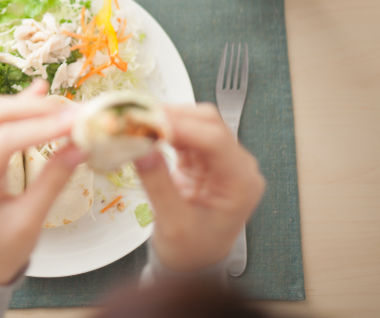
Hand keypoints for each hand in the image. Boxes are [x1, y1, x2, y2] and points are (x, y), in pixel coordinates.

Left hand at [0, 80, 83, 284]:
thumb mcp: (29, 221)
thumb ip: (53, 180)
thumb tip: (81, 146)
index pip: (6, 139)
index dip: (43, 126)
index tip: (76, 120)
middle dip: (38, 110)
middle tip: (75, 112)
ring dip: (31, 106)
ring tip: (65, 106)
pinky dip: (20, 108)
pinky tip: (39, 91)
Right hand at [135, 104, 265, 271]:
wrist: (193, 263)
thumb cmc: (192, 251)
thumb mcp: (174, 223)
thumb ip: (159, 185)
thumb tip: (142, 149)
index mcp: (241, 183)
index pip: (216, 141)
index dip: (183, 127)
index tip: (151, 122)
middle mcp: (237, 166)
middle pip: (209, 124)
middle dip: (173, 117)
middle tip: (138, 118)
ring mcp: (220, 160)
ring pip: (196, 123)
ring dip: (167, 120)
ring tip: (138, 122)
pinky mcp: (202, 159)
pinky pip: (185, 134)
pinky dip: (164, 130)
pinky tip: (147, 131)